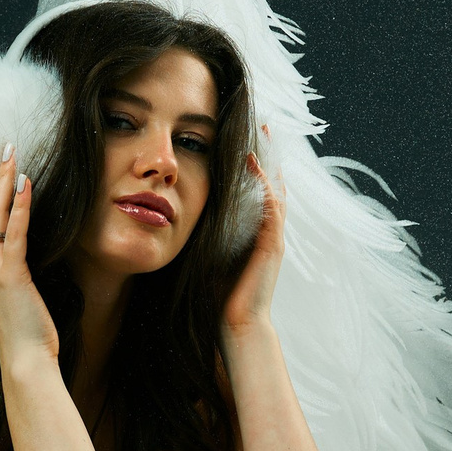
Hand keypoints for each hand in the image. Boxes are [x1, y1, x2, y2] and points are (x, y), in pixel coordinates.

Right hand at [0, 146, 58, 366]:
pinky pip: (15, 234)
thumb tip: (17, 264)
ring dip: (2, 181)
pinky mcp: (12, 275)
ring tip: (9, 153)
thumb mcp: (14, 297)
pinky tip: (27, 184)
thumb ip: (11, 276)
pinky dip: (20, 207)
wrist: (24, 362)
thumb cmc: (25, 335)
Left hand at [221, 137, 284, 338]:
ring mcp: (273, 238)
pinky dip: (264, 185)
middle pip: (271, 184)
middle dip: (266, 154)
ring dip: (269, 161)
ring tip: (263, 133)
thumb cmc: (216, 295)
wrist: (233, 326)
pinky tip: (254, 165)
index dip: (252, 165)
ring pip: (275, 190)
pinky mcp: (273, 247)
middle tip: (262, 123)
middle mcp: (267, 232)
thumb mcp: (206, 254)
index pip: (255, 191)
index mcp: (252, 233)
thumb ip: (202, 233)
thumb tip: (176, 211)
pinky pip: (271, 209)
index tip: (243, 137)